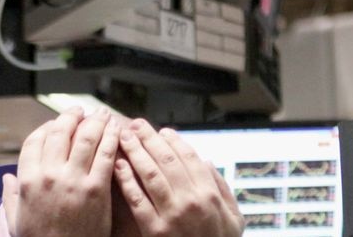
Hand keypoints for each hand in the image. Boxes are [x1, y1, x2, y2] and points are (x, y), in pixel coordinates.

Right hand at [4, 107, 120, 236]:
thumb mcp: (16, 222)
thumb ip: (10, 196)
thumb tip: (6, 178)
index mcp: (27, 181)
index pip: (34, 141)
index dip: (46, 127)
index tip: (55, 123)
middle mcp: (49, 175)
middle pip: (60, 132)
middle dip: (71, 116)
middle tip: (80, 111)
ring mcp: (74, 181)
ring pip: (85, 138)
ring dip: (94, 121)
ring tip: (101, 114)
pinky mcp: (97, 189)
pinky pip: (105, 154)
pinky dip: (111, 137)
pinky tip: (115, 130)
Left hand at [114, 119, 244, 236]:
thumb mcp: (234, 220)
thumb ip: (222, 189)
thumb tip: (206, 161)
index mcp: (210, 195)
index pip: (189, 157)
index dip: (174, 141)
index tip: (162, 131)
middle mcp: (191, 201)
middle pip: (166, 160)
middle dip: (149, 138)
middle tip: (136, 125)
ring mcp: (171, 215)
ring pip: (150, 174)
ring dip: (135, 152)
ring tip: (124, 137)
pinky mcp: (154, 230)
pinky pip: (137, 199)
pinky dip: (126, 180)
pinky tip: (118, 165)